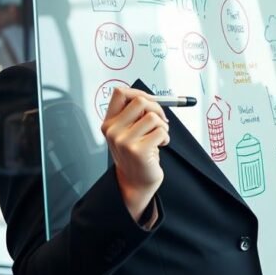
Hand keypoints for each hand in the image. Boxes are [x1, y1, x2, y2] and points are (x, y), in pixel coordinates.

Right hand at [101, 87, 169, 222]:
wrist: (135, 182)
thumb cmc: (136, 154)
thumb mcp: (129, 131)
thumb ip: (135, 114)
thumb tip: (153, 98)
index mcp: (109, 122)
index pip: (120, 93)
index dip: (139, 93)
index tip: (151, 102)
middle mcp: (113, 130)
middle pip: (140, 101)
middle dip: (157, 108)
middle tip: (161, 121)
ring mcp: (123, 140)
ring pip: (153, 117)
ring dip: (163, 126)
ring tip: (159, 137)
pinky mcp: (137, 150)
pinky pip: (161, 131)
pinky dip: (166, 137)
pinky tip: (160, 145)